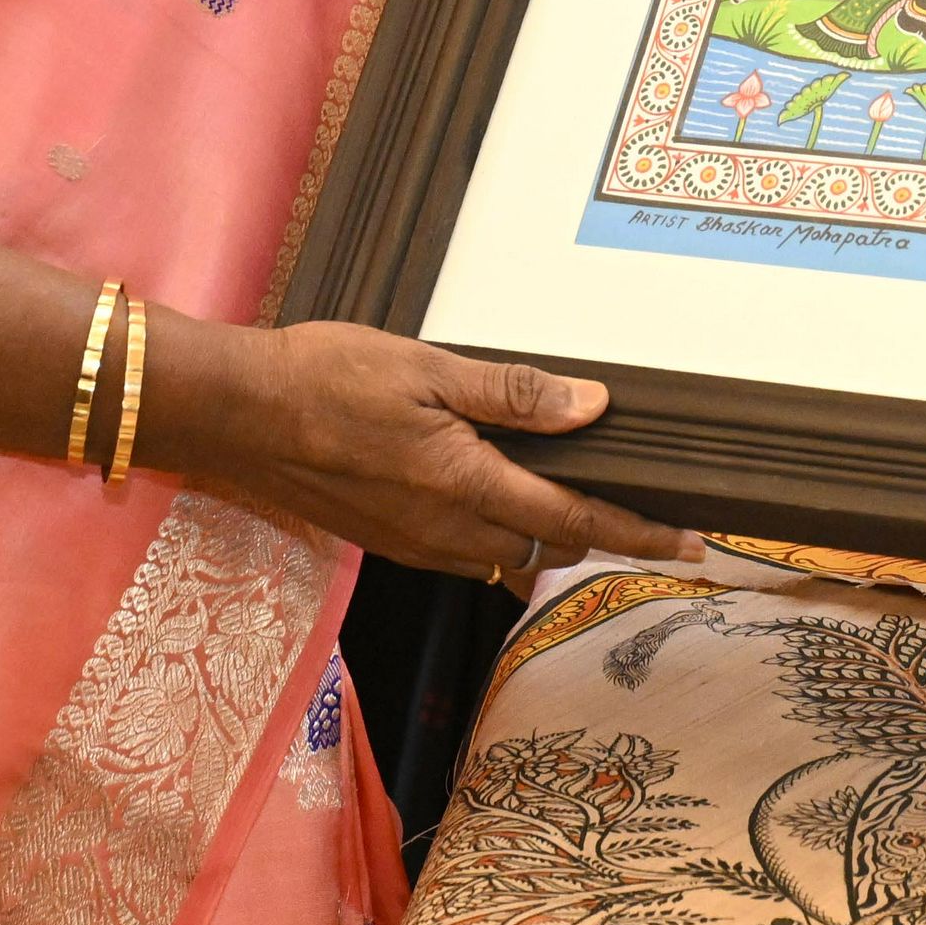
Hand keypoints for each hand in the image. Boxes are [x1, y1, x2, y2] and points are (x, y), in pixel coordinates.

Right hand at [190, 320, 697, 589]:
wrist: (235, 416)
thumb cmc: (325, 378)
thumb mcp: (429, 369)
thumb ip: (514, 394)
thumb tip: (593, 407)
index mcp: (465, 483)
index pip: (576, 518)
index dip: (638, 534)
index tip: (690, 546)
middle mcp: (445, 528)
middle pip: (546, 545)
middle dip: (598, 537)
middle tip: (645, 519)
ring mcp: (411, 542)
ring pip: (504, 555)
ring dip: (546, 538)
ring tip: (582, 507)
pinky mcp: (384, 539)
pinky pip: (461, 553)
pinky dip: (498, 536)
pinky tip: (498, 503)